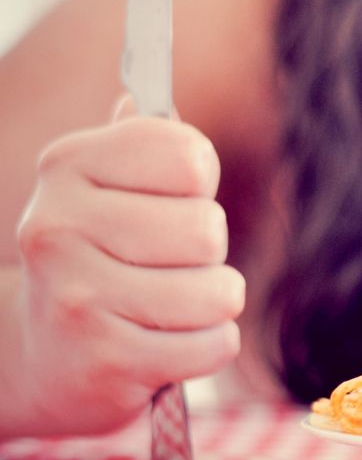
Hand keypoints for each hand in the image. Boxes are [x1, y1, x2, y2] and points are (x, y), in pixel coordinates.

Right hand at [6, 97, 243, 435]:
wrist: (44, 356)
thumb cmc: (102, 255)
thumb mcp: (110, 188)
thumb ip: (143, 142)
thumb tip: (143, 99)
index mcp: (67, 166)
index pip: (187, 154)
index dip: (200, 180)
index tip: (173, 196)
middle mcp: (58, 226)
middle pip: (207, 228)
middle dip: (208, 251)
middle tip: (168, 263)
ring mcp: (77, 296)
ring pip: (219, 291)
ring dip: (213, 302)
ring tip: (171, 304)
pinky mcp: (105, 360)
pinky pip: (216, 343)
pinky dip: (209, 346)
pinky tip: (167, 343)